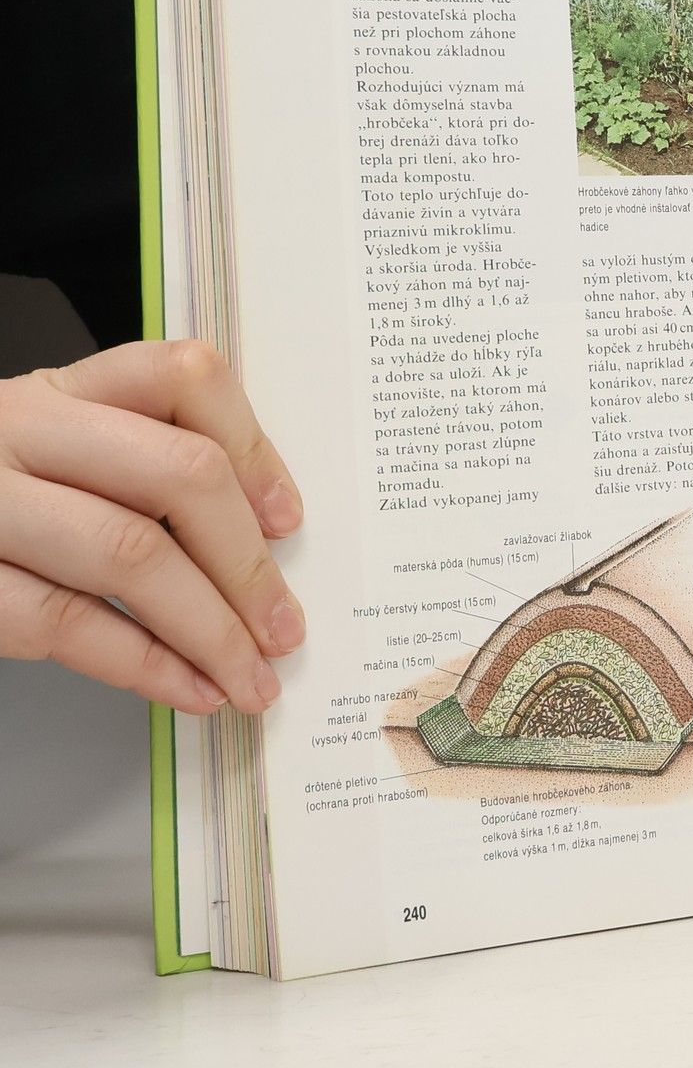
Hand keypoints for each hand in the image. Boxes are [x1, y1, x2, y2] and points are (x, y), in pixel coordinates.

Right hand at [0, 341, 303, 713]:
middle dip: (247, 566)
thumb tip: (264, 548)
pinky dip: (145, 665)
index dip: (254, 450)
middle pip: (177, 475)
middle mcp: (22, 429)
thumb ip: (146, 472)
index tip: (289, 521)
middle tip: (284, 629)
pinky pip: (67, 623)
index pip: (182, 379)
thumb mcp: (62, 459)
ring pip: (131, 554)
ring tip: (251, 678)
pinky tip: (190, 688)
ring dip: (211, 631)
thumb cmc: (1, 502)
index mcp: (64, 392)